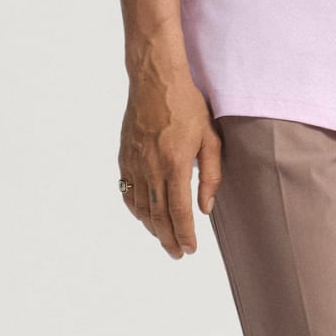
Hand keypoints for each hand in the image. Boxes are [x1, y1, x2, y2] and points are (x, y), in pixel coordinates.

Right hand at [118, 65, 222, 257]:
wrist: (155, 81)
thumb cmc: (188, 106)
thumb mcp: (210, 138)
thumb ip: (210, 175)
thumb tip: (205, 208)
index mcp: (175, 164)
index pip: (178, 211)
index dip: (185, 234)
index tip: (190, 249)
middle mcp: (151, 168)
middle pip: (158, 216)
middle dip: (169, 239)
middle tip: (178, 253)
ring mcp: (134, 163)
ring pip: (141, 207)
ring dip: (152, 228)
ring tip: (165, 239)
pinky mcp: (124, 157)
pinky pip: (127, 192)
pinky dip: (136, 210)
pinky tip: (145, 217)